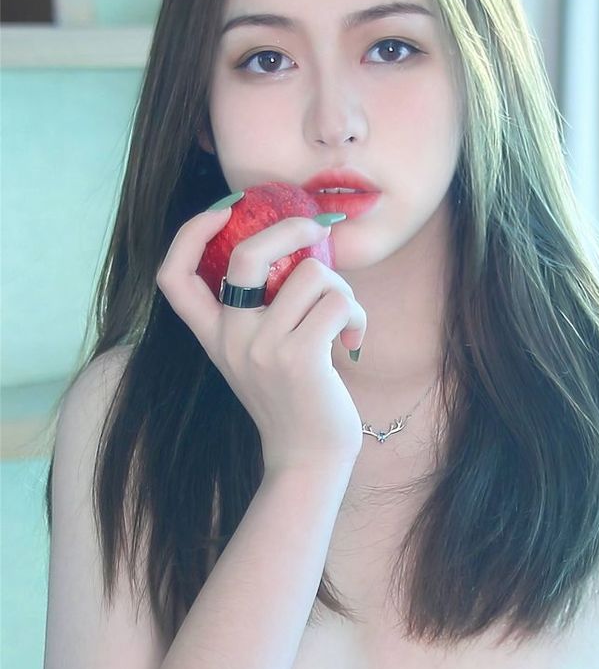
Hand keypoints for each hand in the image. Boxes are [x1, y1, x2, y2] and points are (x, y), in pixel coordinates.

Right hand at [157, 206, 366, 475]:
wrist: (308, 460)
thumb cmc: (296, 398)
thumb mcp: (262, 351)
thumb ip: (264, 306)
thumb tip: (300, 239)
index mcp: (213, 334)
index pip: (172, 276)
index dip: (190, 233)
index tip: (226, 208)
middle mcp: (230, 339)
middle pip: (246, 255)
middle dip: (291, 228)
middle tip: (319, 230)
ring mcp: (261, 349)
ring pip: (311, 275)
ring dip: (341, 290)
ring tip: (344, 319)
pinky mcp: (298, 359)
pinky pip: (336, 302)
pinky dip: (355, 314)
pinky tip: (353, 340)